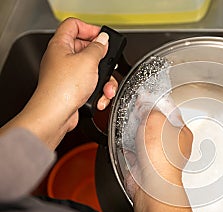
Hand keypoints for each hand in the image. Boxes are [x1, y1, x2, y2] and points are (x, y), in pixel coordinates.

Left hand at [1, 18, 117, 148]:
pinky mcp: (72, 89)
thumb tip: (103, 40)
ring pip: (92, 70)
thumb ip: (98, 47)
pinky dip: (98, 92)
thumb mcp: (88, 61)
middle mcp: (61, 58)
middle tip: (107, 64)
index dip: (89, 28)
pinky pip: (91, 85)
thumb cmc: (63, 88)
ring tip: (105, 88)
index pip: (74, 25)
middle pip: (86, 50)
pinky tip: (99, 97)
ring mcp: (67, 74)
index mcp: (60, 45)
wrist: (55, 114)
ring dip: (103, 80)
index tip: (103, 37)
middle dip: (102, 61)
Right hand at [126, 111, 210, 211]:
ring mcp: (158, 156)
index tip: (145, 98)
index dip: (156, 102)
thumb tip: (145, 101)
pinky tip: (125, 142)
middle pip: (155, 124)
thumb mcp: (156, 119)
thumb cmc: (162, 157)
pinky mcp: (144, 165)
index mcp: (182, 132)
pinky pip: (134, 151)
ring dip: (135, 131)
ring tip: (130, 126)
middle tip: (136, 112)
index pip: (169, 111)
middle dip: (143, 117)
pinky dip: (128, 146)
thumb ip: (150, 107)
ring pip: (144, 137)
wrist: (151, 183)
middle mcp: (172, 145)